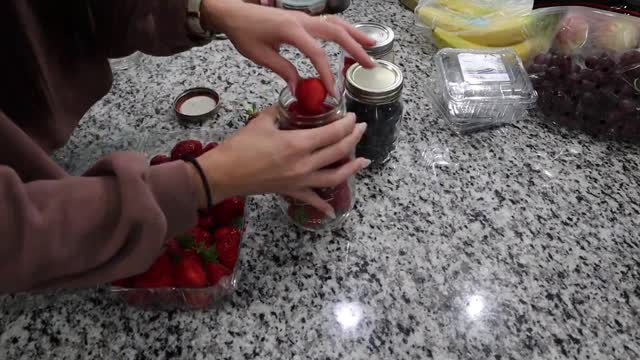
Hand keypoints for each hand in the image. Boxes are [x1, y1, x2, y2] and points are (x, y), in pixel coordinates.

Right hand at [189, 106, 368, 215]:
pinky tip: (334, 211)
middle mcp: (304, 164)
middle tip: (361, 129)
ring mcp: (300, 181)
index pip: (332, 132)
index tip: (352, 116)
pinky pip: (312, 200)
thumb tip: (291, 106)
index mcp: (298, 143)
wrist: (223, 174)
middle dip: (354, 138)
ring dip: (352, 168)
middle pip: (339, 151)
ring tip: (363, 160)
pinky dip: (324, 207)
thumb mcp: (262, 121)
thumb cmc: (240, 147)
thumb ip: (280, 112)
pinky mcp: (291, 191)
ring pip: (335, 176)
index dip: (346, 124)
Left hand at [200, 0, 375, 94]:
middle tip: (370, 65)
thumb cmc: (244, 33)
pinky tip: (352, 38)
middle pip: (336, 32)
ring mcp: (304, 17)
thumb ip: (283, 70)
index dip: (327, 74)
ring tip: (373, 45)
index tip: (334, 92)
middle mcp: (302, 21)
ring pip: (336, 23)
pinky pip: (329, 21)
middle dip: (356, 49)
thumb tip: (300, 89)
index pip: (317, 54)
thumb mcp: (261, 56)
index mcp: (291, 31)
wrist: (233, 13)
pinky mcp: (303, 18)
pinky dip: (344, 29)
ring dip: (355, 34)